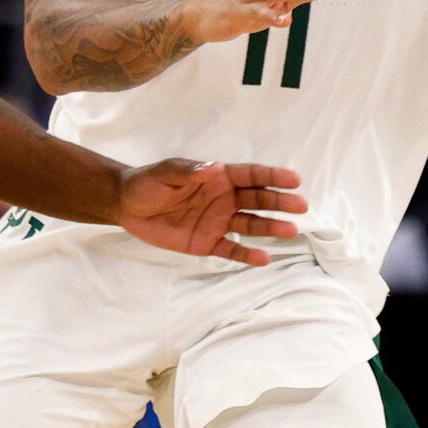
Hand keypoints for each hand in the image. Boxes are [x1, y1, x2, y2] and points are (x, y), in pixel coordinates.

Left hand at [117, 159, 306, 266]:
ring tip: (291, 232)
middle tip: (301, 207)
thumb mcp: (165, 172)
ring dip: (271, 228)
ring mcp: (218, 222)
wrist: (127, 206)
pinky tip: (264, 259)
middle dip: (279, 203)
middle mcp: (224, 199)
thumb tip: (214, 169)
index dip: (272, 177)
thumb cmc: (148, 183)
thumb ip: (189, 171)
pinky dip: (247, 255)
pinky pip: (231, 250)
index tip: (294, 179)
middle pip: (258, 201)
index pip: (251, 176)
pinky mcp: (207, 243)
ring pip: (251, 225)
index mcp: (218, 177)